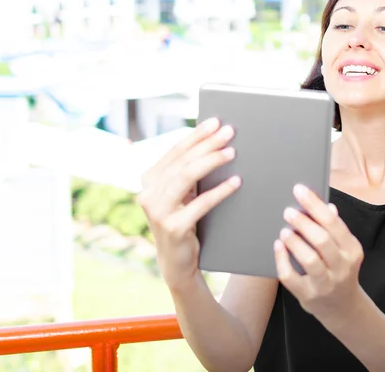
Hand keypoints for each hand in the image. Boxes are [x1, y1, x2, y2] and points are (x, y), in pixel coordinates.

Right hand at [137, 118, 240, 290]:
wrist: (178, 263)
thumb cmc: (185, 221)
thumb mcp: (182, 194)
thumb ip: (188, 171)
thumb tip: (214, 140)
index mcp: (149, 180)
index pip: (175, 151)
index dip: (196, 135)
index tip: (215, 122)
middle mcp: (148, 193)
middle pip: (183, 161)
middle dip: (208, 144)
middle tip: (229, 132)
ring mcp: (157, 211)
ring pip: (187, 177)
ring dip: (212, 161)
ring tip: (232, 152)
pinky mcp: (172, 227)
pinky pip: (200, 203)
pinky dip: (219, 191)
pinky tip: (236, 182)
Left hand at [274, 184, 363, 323]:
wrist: (342, 307)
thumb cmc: (337, 269)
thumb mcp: (343, 249)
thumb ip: (333, 228)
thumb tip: (326, 205)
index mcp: (352, 249)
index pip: (334, 223)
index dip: (315, 205)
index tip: (299, 190)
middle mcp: (342, 266)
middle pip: (322, 240)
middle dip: (303, 223)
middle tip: (288, 211)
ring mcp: (326, 283)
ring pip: (309, 259)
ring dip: (294, 242)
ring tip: (284, 230)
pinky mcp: (308, 295)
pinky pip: (291, 277)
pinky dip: (282, 260)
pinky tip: (277, 246)